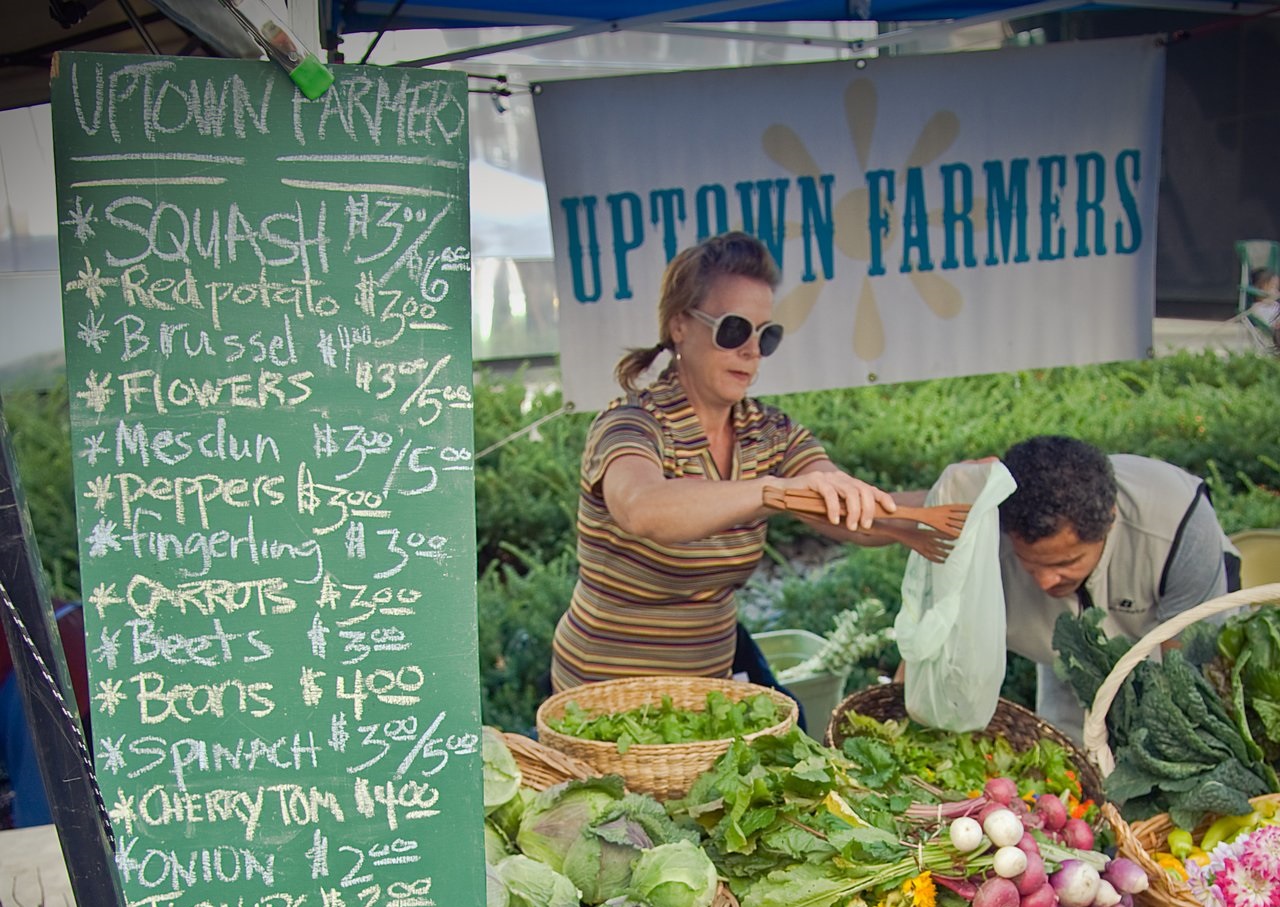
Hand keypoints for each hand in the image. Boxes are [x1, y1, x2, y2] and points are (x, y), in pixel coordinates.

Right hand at [780, 469, 895, 530]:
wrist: (782, 496)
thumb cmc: (807, 507)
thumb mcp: (830, 512)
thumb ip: (844, 516)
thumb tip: (862, 530)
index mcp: (847, 485)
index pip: (870, 489)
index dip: (883, 497)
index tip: (893, 509)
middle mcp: (841, 478)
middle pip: (863, 490)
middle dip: (868, 508)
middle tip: (866, 525)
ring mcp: (828, 478)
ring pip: (850, 491)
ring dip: (853, 510)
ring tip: (851, 526)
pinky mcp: (815, 480)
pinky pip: (829, 493)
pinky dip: (834, 507)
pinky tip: (834, 520)